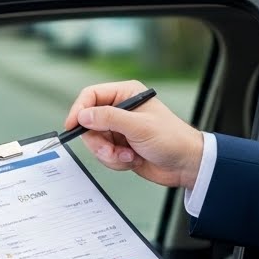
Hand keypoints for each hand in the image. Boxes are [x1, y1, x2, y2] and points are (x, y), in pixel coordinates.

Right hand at [65, 81, 204, 187]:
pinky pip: (104, 155)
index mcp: (126, 94)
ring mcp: (119, 129)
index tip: (72, 126)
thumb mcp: (139, 126)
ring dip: (109, 154)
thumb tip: (84, 115)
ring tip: (129, 156)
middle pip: (89, 123)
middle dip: (99, 141)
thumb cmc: (171, 139)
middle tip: (111, 150)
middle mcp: (120, 110)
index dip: (79, 110)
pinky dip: (116, 161)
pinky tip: (133, 160)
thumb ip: (109, 118)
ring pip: (95, 142)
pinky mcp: (120, 146)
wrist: (186, 165)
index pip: (91, 96)